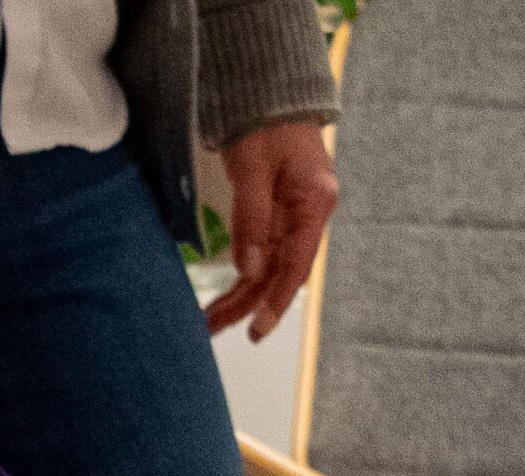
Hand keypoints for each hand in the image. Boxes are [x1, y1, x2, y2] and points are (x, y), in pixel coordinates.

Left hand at [202, 119, 337, 342]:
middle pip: (279, 271)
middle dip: (248, 303)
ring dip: (240, 295)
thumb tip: (248, 270)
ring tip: (209, 322)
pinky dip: (242, 275)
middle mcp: (308, 215)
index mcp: (314, 203)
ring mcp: (294, 216)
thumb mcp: (252, 168)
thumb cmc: (266, 123)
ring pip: (268, 267)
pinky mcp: (278, 215)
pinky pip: (261, 253)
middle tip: (213, 329)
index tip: (258, 328)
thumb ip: (251, 218)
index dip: (276, 299)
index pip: (297, 264)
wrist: (271, 96)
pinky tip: (224, 297)